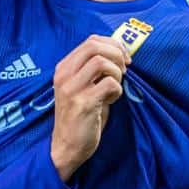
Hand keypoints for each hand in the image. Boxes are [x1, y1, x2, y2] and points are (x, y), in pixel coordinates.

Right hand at [50, 36, 127, 181]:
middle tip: (125, 70)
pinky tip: (110, 101)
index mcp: (64, 68)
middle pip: (95, 46)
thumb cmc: (80, 116)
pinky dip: (117, 91)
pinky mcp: (83, 103)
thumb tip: (120, 53)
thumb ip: (95, 70)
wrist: (66, 147)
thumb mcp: (82, 87)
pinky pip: (109, 84)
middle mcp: (64, 75)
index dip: (113, 45)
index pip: (91, 41)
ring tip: (115, 88)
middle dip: (117, 54)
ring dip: (117, 73)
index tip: (124, 58)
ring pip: (102, 62)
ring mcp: (72, 89)